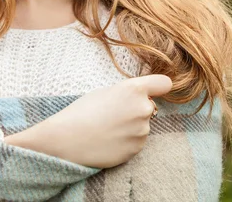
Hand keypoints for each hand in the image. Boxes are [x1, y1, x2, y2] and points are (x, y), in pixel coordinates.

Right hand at [6, 74, 171, 168]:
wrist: (67, 139)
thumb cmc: (81, 111)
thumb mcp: (106, 91)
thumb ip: (128, 93)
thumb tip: (140, 99)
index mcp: (134, 89)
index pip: (164, 83)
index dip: (158, 86)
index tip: (155, 90)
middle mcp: (143, 108)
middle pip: (149, 106)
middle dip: (136, 109)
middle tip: (114, 114)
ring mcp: (142, 131)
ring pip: (142, 125)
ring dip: (131, 127)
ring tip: (108, 129)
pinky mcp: (137, 149)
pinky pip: (136, 141)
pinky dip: (126, 141)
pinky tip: (109, 140)